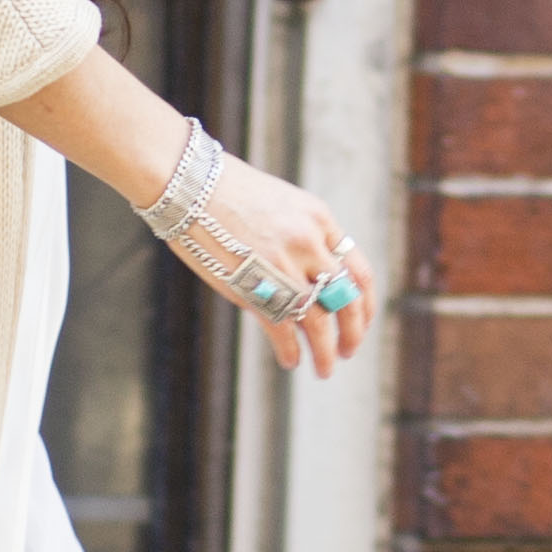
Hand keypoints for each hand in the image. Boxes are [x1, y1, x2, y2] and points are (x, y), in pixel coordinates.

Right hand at [180, 153, 376, 379]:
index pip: (359, 272)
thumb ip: (304, 238)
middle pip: (347, 300)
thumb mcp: (282, 203)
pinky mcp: (253, 286)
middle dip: (352, 332)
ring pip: (319, 322)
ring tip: (323, 368)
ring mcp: (282, 266)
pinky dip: (290, 350)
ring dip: (325, 352)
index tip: (361, 321)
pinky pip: (283, 329)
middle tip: (348, 351)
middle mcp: (309, 243)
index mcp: (320, 219)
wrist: (187, 183)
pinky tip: (291, 361)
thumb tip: (314, 278)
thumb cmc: (228, 191)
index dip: (365, 304)